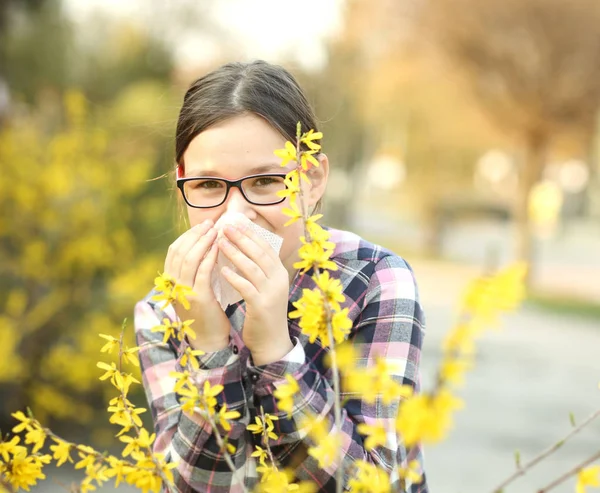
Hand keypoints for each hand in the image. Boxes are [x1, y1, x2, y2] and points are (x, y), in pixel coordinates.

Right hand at [164, 219, 229, 351]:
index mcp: (171, 282)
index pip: (174, 251)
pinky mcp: (198, 298)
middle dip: (195, 234)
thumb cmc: (206, 313)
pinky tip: (219, 248)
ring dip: (203, 242)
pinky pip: (203, 272)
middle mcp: (173, 285)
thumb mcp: (194, 289)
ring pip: (189, 259)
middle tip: (210, 223)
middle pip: (180, 252)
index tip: (202, 225)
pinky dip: (209, 257)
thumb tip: (205, 247)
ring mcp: (184, 292)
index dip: (187, 236)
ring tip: (216, 231)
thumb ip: (195, 272)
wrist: (209, 340)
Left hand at [218, 224, 292, 364]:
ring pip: (253, 267)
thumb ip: (258, 270)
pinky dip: (234, 277)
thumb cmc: (264, 312)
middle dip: (242, 239)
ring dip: (236, 254)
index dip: (251, 234)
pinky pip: (247, 287)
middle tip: (225, 227)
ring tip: (220, 243)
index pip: (266, 248)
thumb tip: (242, 249)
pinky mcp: (261, 306)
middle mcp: (278, 280)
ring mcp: (271, 293)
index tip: (236, 223)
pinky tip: (222, 270)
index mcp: (280, 273)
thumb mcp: (265, 287)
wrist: (272, 341)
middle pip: (260, 254)